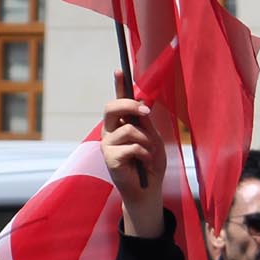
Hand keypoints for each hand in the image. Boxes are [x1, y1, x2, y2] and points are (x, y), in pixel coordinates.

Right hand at [100, 95, 166, 236]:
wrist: (148, 189)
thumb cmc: (150, 162)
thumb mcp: (152, 138)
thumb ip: (145, 123)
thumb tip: (141, 104)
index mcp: (121, 124)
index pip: (118, 101)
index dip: (118, 85)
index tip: (119, 70)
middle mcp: (110, 131)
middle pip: (112, 107)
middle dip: (130, 105)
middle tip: (145, 111)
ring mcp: (107, 144)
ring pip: (128, 129)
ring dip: (146, 141)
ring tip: (149, 154)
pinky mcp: (109, 158)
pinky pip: (132, 147)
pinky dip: (145, 154)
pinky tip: (145, 164)